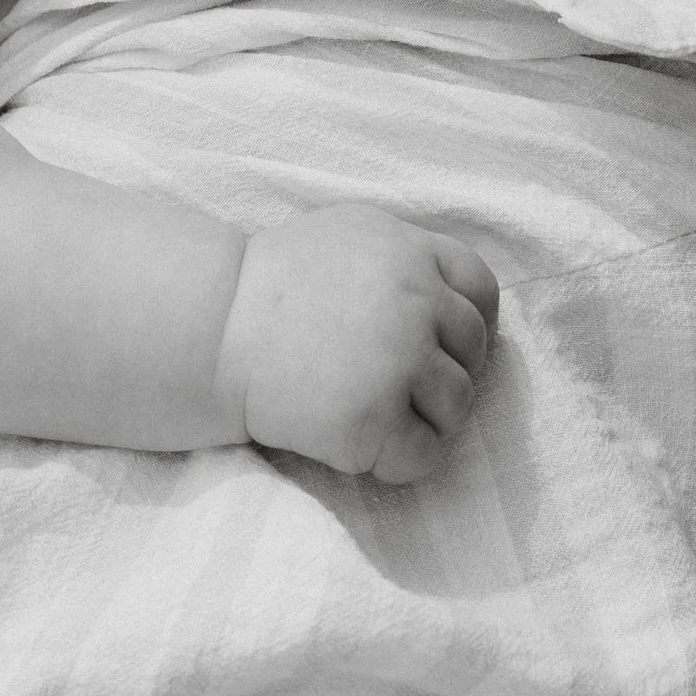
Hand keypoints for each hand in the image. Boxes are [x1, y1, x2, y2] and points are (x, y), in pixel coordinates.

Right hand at [217, 206, 496, 482]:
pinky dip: (400, 460)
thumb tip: (453, 299)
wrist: (213, 330)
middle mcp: (415, 301)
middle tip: (396, 385)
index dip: (469, 323)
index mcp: (410, 252)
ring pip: (458, 405)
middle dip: (444, 372)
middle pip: (474, 350)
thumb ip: (406, 256)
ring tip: (378, 414)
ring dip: (426, 418)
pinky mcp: (374, 419)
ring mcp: (398, 362)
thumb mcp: (349, 235)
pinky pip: (424, 456)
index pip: (481, 291)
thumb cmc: (271, 286)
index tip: (439, 345)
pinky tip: (362, 444)